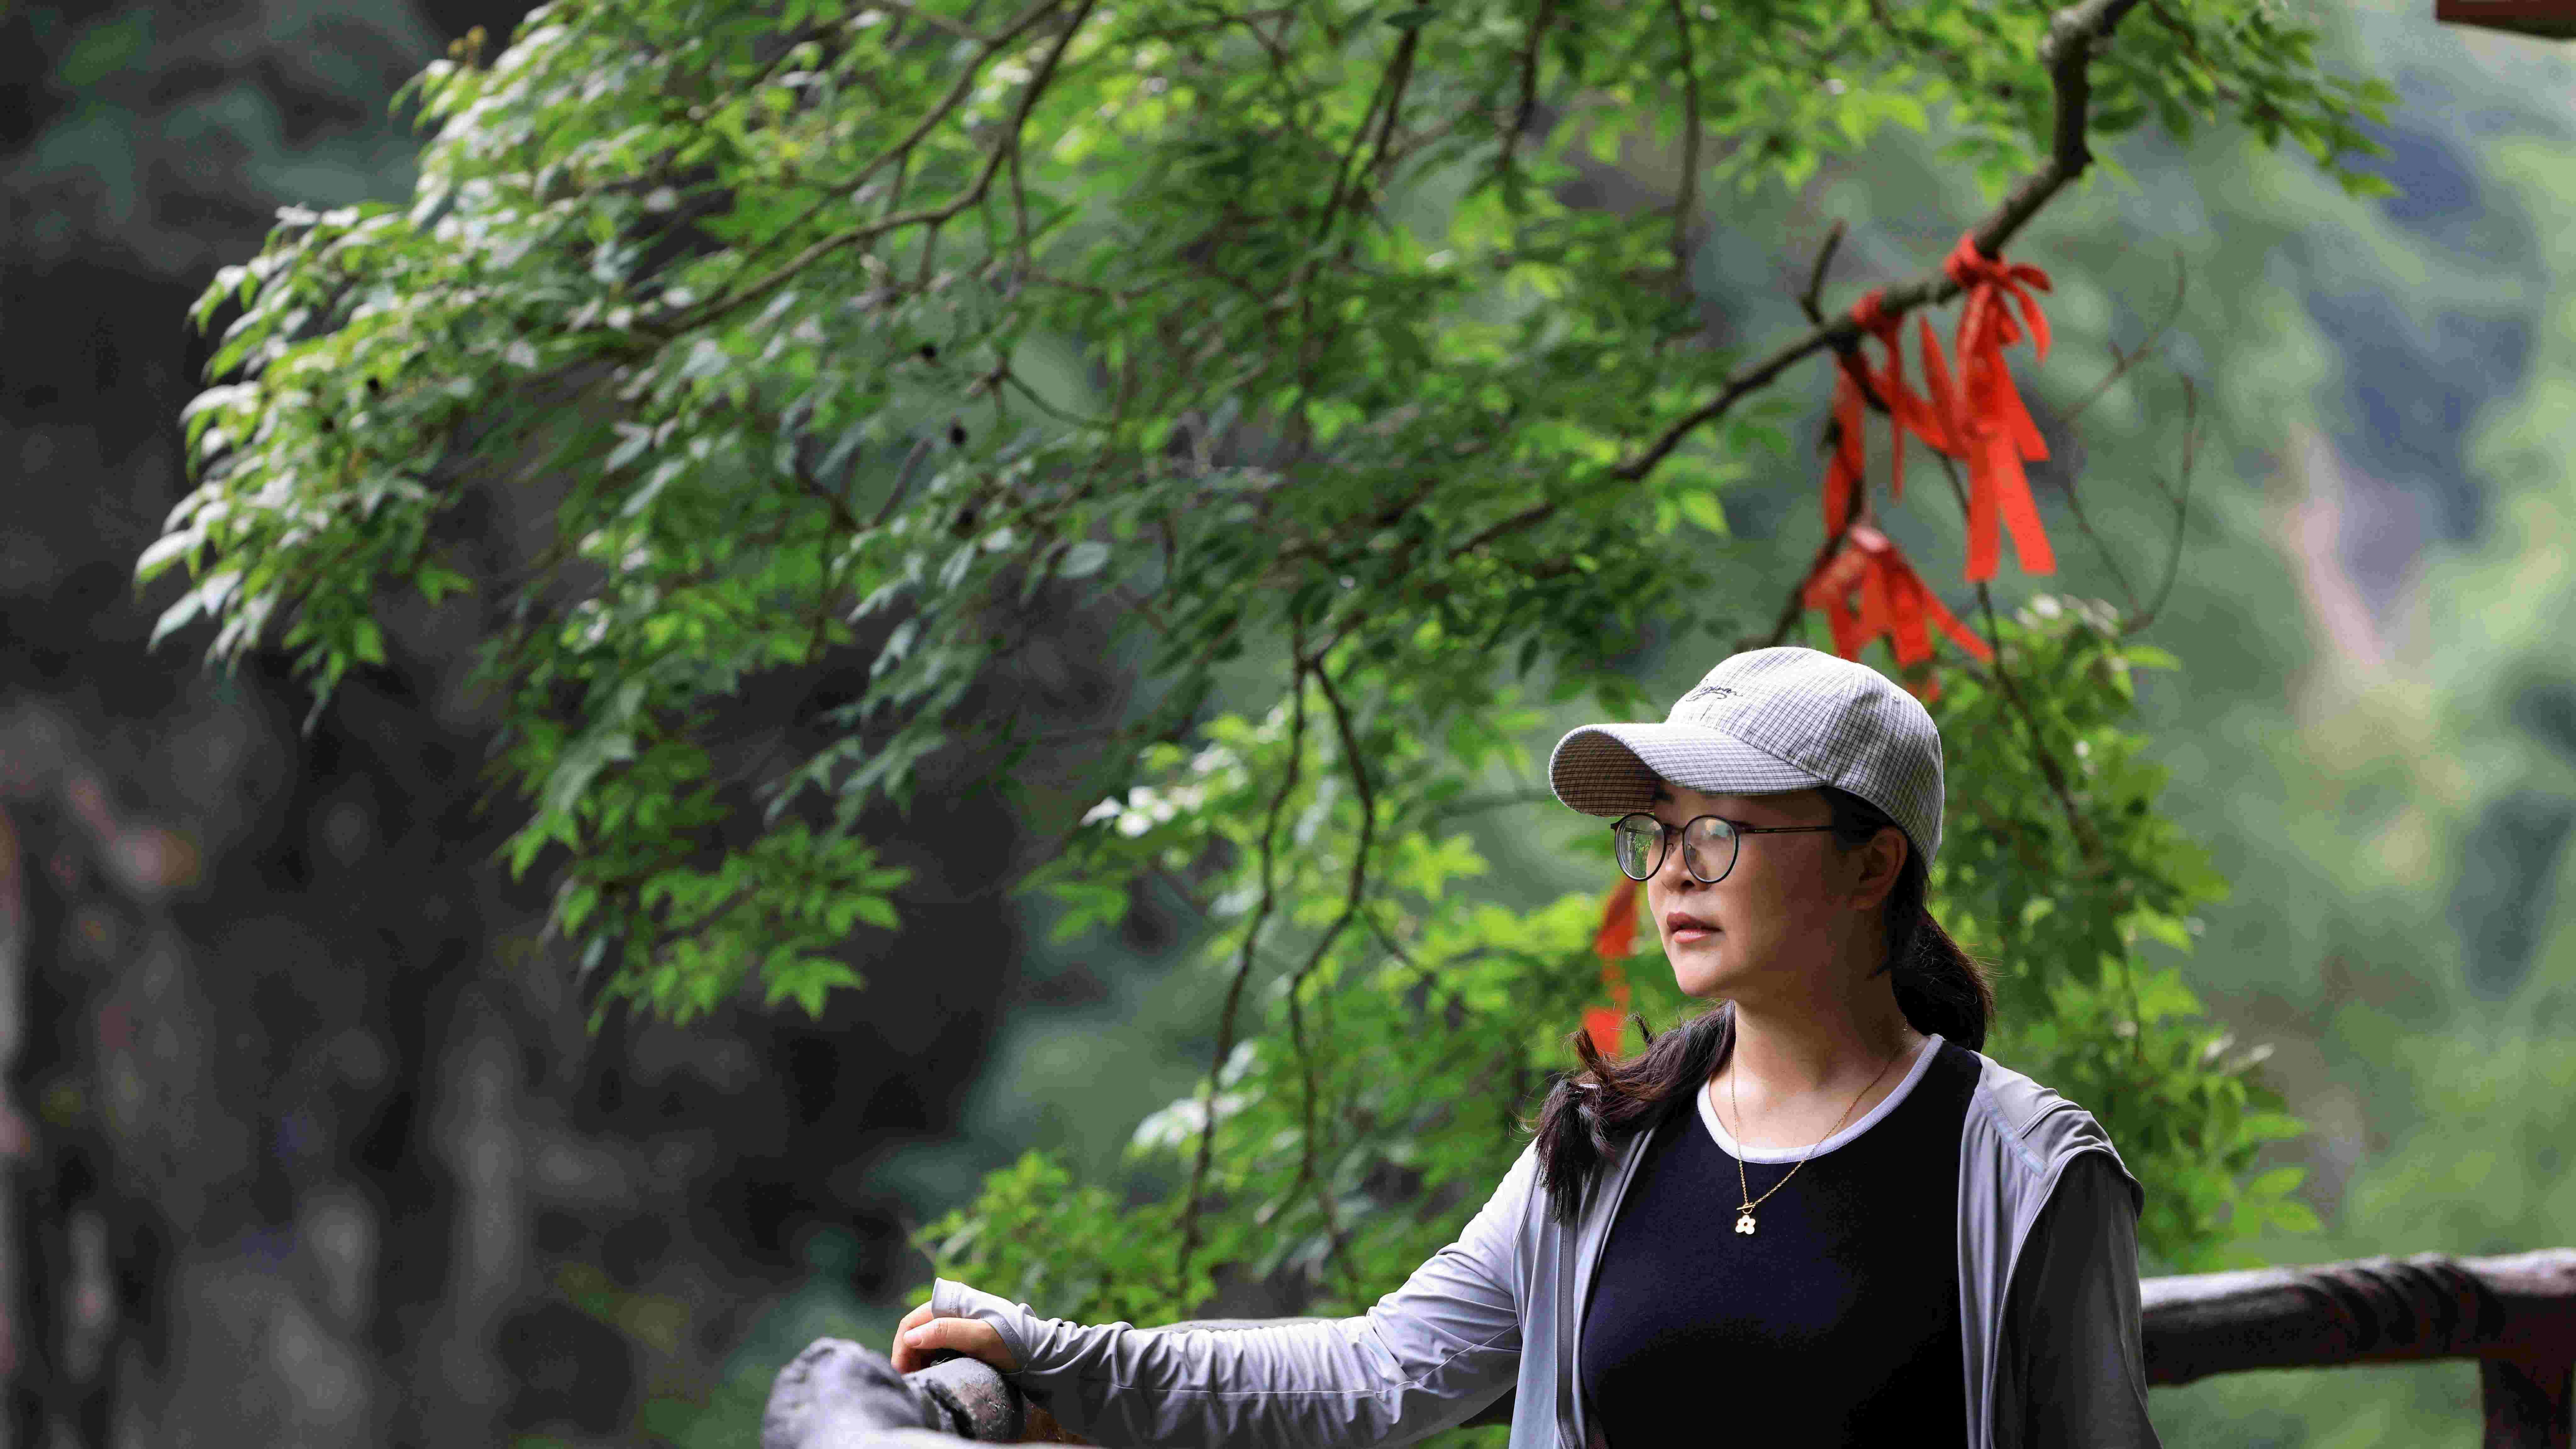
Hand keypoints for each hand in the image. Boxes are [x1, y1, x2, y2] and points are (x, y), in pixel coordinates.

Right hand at [891, 1297, 1018, 1374]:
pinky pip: (936, 1347)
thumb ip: (947, 1332)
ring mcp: (957, 1323)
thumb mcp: (980, 1337)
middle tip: (908, 1380)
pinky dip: (928, 1360)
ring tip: (917, 1380)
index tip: (901, 1371)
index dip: (902, 1346)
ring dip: (916, 1359)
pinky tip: (931, 1374)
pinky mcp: (962, 1337)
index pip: (912, 1321)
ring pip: (924, 1340)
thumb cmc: (1012, 1341)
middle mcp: (951, 1309)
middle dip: (907, 1355)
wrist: (1039, 1351)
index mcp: (952, 1301)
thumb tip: (911, 1337)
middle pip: (916, 1330)